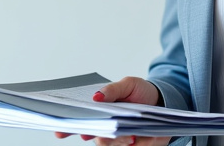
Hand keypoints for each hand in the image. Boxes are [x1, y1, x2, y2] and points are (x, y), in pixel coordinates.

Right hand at [55, 77, 170, 145]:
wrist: (164, 101)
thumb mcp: (129, 84)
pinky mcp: (131, 145)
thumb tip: (95, 96)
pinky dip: (126, 144)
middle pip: (89, 134)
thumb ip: (113, 89)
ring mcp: (117, 137)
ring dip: (112, 140)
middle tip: (88, 132)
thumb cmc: (142, 92)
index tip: (59, 129)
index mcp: (100, 110)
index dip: (68, 125)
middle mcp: (105, 126)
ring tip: (124, 134)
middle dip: (88, 133)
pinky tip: (133, 139)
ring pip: (105, 143)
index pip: (80, 119)